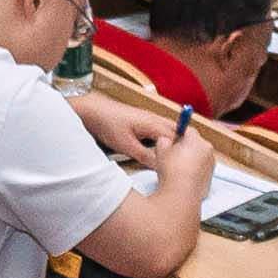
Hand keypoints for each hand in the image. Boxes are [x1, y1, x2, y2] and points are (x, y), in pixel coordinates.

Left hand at [67, 88, 181, 159]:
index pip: (177, 138)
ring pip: (169, 130)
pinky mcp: (142, 120)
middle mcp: (154, 118)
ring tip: (175, 158)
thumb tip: (161, 166)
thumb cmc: (108, 124)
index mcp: (153, 124)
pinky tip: (160, 149)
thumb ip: (145, 156)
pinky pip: (160, 129)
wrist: (92, 110)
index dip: (182, 152)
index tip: (186, 165)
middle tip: (185, 163)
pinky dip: (164, 139)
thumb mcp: (126, 145)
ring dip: (173, 142)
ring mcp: (149, 118)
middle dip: (182, 146)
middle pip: (177, 132)